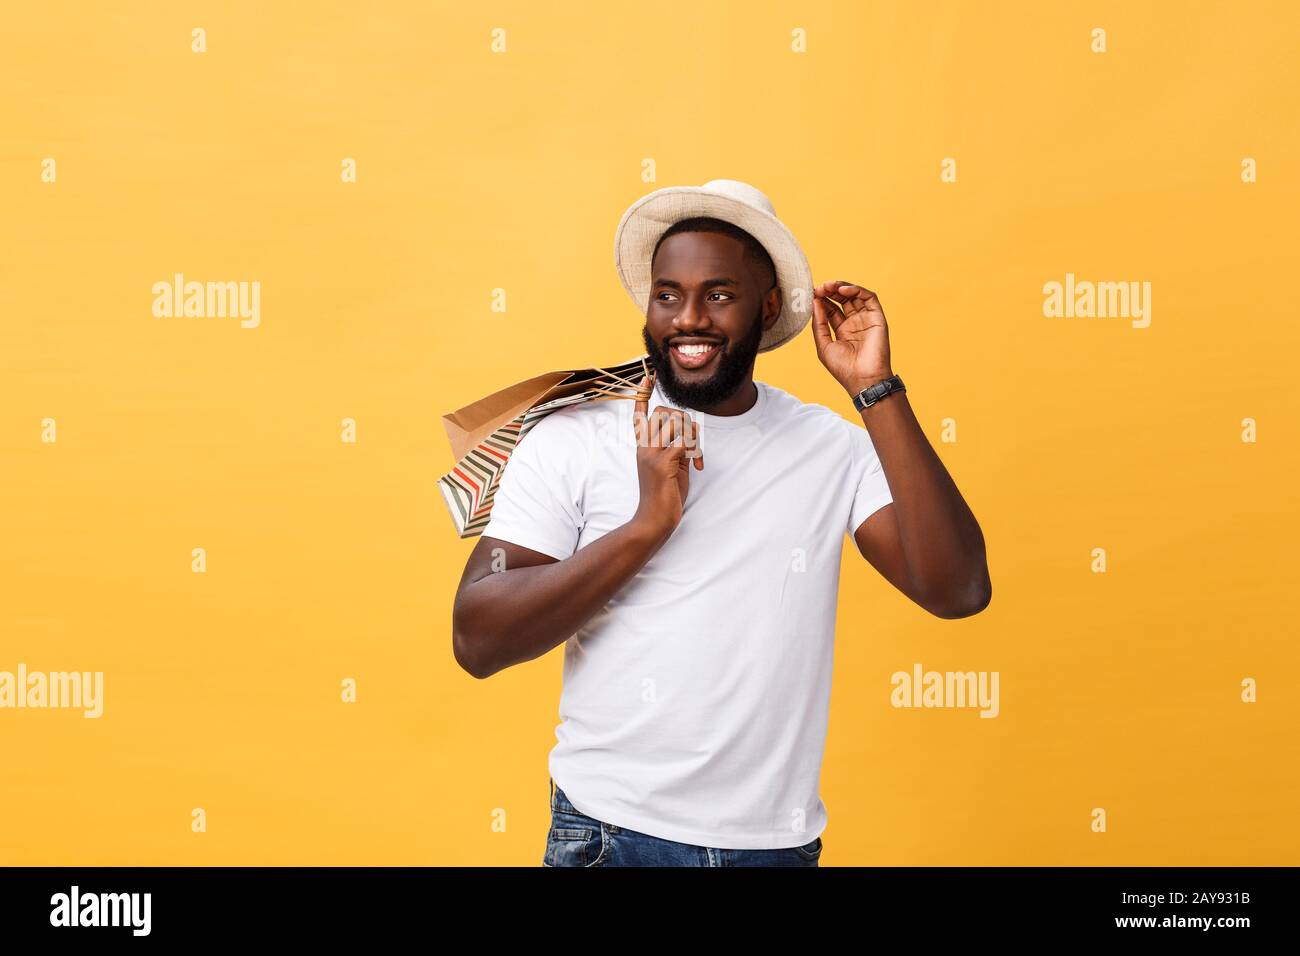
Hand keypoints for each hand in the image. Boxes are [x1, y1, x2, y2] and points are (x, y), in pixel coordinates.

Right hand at [630, 374, 702, 538]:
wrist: (654, 521)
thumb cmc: (665, 496)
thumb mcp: (672, 467)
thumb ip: (676, 448)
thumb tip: (687, 433)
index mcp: (643, 447)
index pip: (639, 415)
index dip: (642, 395)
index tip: (646, 377)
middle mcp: (644, 447)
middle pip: (665, 413)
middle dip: (686, 422)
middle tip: (694, 446)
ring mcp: (651, 454)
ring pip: (675, 423)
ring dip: (693, 436)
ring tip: (696, 458)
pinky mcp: (662, 464)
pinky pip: (684, 442)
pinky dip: (695, 451)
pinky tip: (696, 467)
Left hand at [810, 280, 893, 395]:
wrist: (863, 379)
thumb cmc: (844, 368)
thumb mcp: (823, 345)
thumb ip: (819, 324)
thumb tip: (814, 302)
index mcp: (842, 331)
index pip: (831, 309)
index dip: (822, 300)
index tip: (812, 294)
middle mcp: (855, 323)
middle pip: (842, 300)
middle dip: (830, 291)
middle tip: (820, 287)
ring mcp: (866, 319)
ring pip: (855, 295)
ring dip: (841, 287)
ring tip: (829, 285)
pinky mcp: (877, 318)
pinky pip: (869, 298)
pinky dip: (856, 290)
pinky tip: (843, 290)